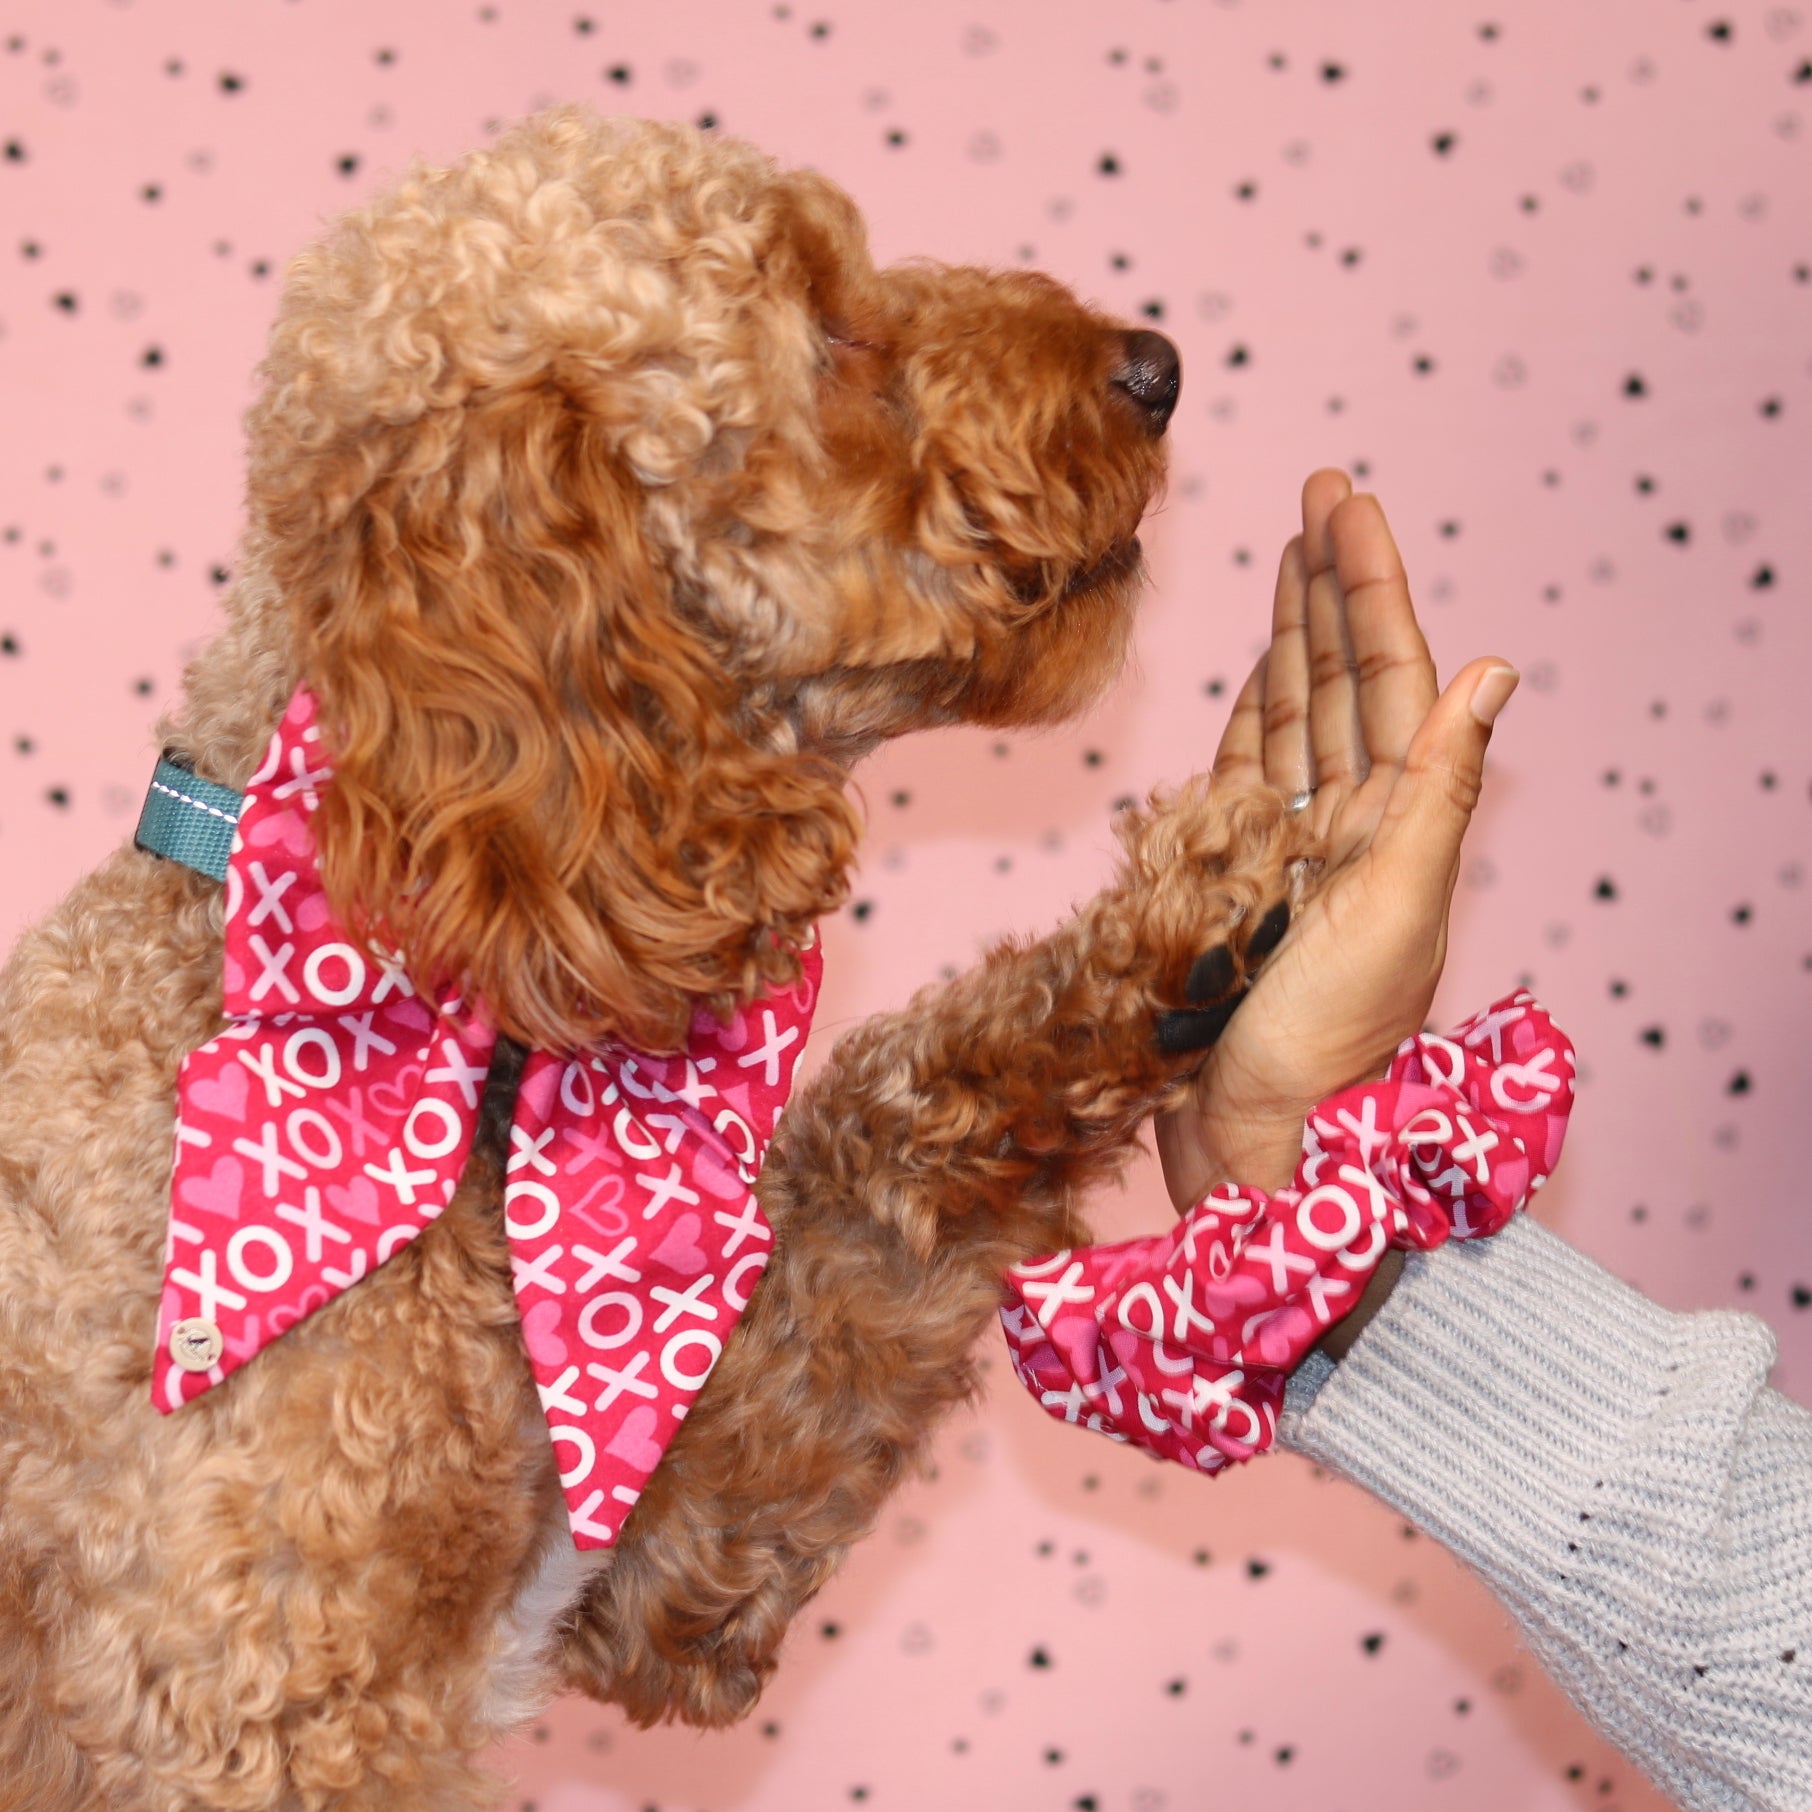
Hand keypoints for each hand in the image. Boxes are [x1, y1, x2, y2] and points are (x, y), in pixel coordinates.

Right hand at [1155, 471, 1518, 1222]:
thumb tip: (1493, 671)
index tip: (1344, 503)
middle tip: (1316, 495)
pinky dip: (1249, 723)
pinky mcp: (1236, 889)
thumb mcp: (1396, 912)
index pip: (1390, 677)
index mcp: (1397, 824)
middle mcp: (1350, 828)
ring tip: (1285, 563)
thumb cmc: (1330, 1050)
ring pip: (1294, 722)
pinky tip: (1252, 681)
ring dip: (1291, 640)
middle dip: (1328, 587)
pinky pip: (1246, 783)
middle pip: (1342, 682)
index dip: (1368, 586)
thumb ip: (1438, 792)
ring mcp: (1292, 857)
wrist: (1262, 1153)